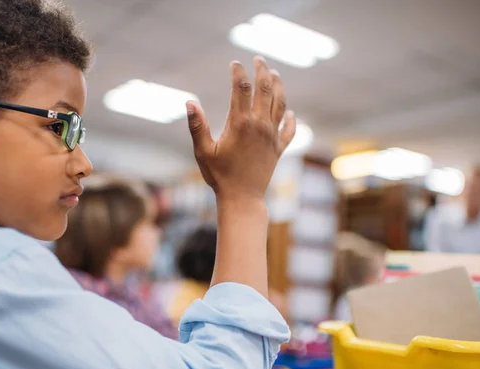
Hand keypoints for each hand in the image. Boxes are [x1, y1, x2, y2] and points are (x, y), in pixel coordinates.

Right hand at [185, 56, 296, 202]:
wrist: (242, 199)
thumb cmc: (219, 176)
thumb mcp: (203, 151)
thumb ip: (197, 126)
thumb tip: (189, 102)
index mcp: (240, 123)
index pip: (241, 88)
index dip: (238, 72)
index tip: (234, 64)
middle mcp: (259, 126)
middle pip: (265, 89)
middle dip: (262, 71)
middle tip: (259, 59)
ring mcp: (271, 136)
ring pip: (280, 104)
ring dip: (278, 86)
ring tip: (275, 74)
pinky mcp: (278, 149)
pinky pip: (288, 129)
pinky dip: (290, 119)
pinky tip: (289, 113)